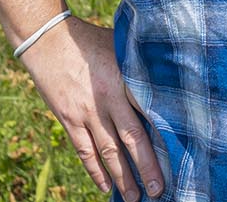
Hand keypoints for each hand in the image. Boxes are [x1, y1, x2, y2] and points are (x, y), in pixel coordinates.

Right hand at [18, 15, 165, 199]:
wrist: (47, 40)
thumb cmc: (90, 40)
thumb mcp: (120, 47)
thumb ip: (140, 66)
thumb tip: (168, 78)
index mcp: (124, 80)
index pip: (148, 114)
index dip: (163, 137)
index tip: (179, 157)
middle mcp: (107, 99)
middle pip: (131, 140)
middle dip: (146, 167)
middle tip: (158, 190)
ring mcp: (86, 112)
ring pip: (107, 152)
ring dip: (122, 177)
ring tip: (134, 197)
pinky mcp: (68, 119)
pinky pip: (84, 151)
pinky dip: (95, 171)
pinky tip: (105, 186)